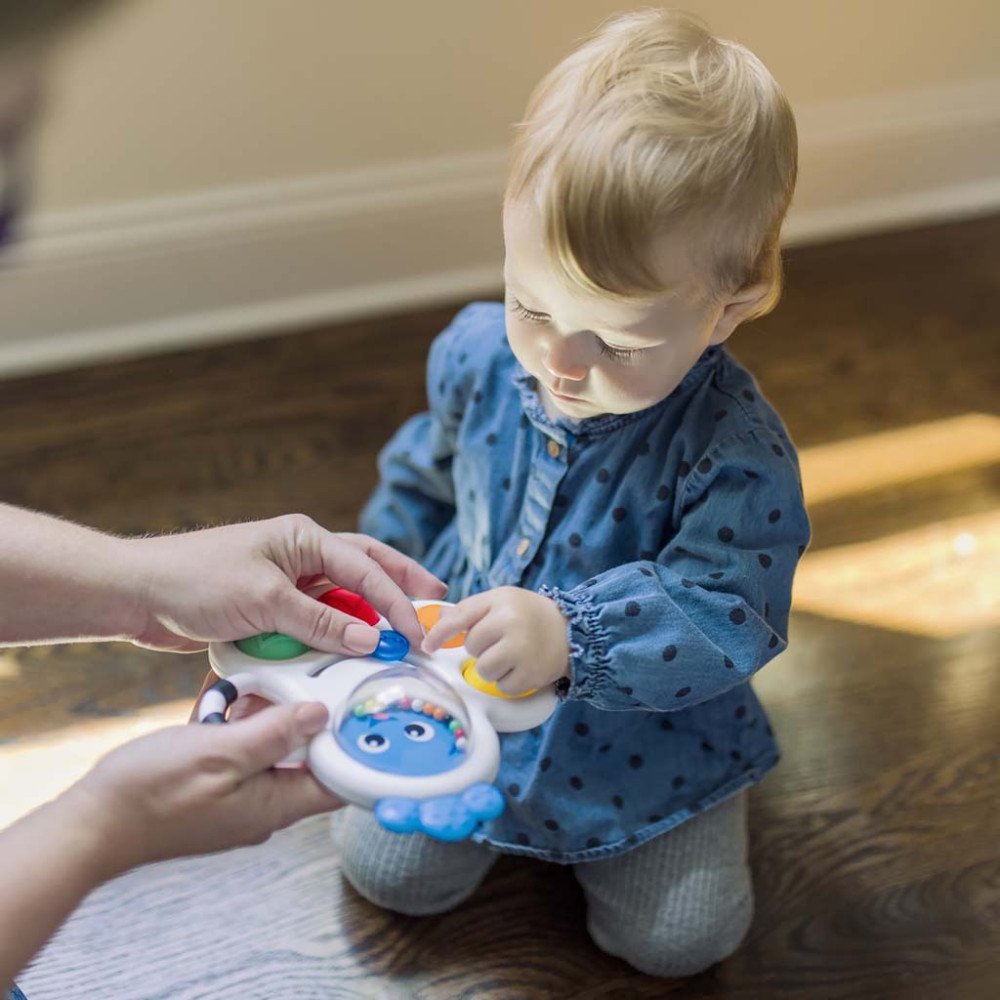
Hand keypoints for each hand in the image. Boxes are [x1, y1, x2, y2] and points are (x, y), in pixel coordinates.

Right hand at [67, 702, 340, 877]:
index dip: (352, 744)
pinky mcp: (217, 789)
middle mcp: (264, 807)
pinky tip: (229, 698)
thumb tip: (321, 716)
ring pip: (274, 750)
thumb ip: (274, 735)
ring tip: (258, 684)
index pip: (338, 781)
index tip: (356, 704)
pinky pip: (243, 752)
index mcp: (274, 806)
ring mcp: (240, 799)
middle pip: (308, 758)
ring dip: (268, 717)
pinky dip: (240, 724)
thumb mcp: (219, 752)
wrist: (91, 824)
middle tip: (298, 680)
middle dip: (306, 718)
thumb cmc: (150, 793)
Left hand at [124, 514, 446, 654]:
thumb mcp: (265, 602)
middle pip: (366, 569)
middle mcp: (302, 555)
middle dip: (402, 586)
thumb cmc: (196, 581)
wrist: (138, 595)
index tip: (417, 632)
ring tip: (399, 635)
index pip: (366, 568)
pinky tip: (350, 651)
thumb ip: (321, 622)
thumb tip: (370, 641)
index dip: (397, 601)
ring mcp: (288, 580)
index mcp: (305, 538)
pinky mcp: (274, 606)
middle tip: (436, 604)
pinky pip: (317, 620)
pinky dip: (335, 636)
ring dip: (368, 617)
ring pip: (343, 598)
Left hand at [421, 586, 568, 694]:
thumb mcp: (501, 600)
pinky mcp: (531, 674)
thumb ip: (471, 610)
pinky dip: (508, 681)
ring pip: (484, 669)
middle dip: (480, 648)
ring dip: (492, 668)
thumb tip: (438, 621)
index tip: (427, 646)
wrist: (571, 630)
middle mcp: (511, 622)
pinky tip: (520, 667)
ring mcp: (522, 649)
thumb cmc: (529, 614)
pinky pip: (502, 686)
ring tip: (509, 656)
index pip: (460, 617)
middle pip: (471, 646)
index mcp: (500, 600)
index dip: (439, 634)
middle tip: (499, 641)